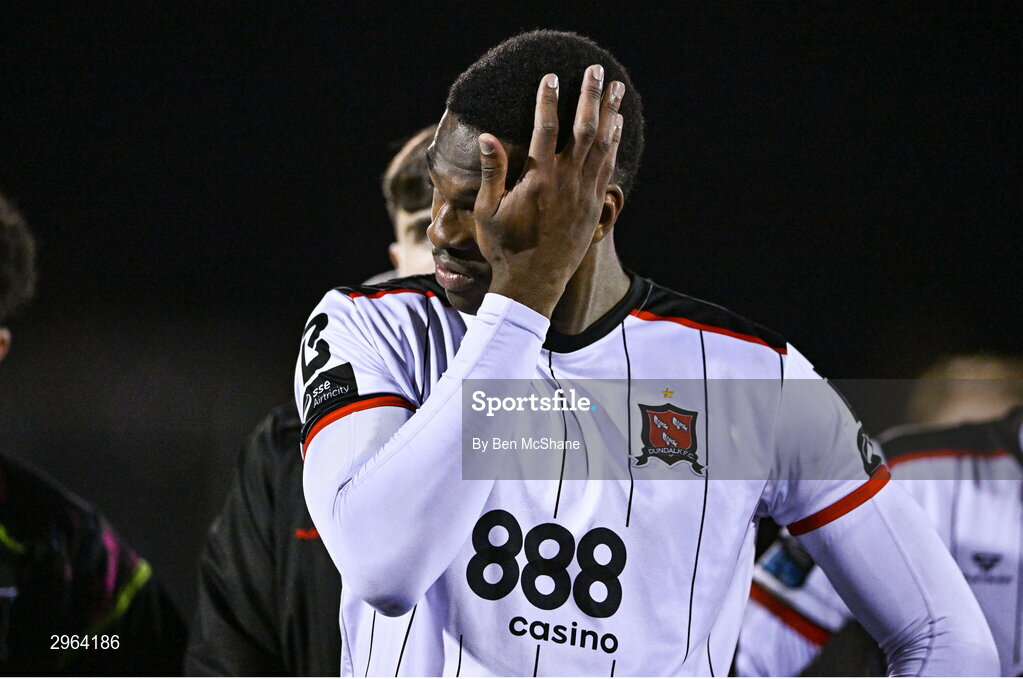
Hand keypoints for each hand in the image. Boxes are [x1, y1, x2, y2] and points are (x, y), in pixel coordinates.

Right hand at [473, 64, 624, 316]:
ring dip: (610, 115)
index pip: (546, 129)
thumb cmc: (504, 249)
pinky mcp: (594, 207)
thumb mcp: (488, 212)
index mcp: (539, 180)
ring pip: (602, 146)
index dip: (549, 100)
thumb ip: (491, 172)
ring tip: (617, 90)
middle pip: (584, 129)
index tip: (551, 77)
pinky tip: (615, 126)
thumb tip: (487, 136)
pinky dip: (613, 143)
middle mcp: (567, 183)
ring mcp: (585, 195)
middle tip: (596, 71)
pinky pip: (608, 167)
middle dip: (591, 97)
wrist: (533, 286)